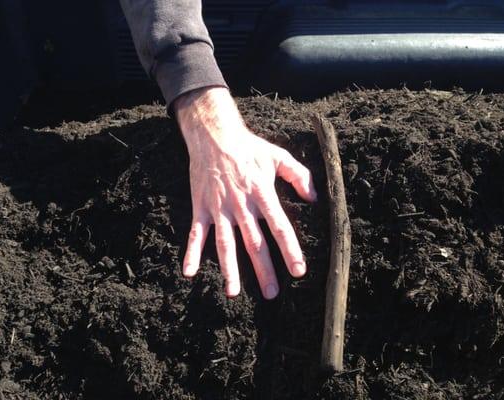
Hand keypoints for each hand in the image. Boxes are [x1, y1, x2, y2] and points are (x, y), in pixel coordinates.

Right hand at [174, 87, 316, 298]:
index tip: (298, 271)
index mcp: (262, 193)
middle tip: (271, 294)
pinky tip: (189, 273)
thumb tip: (313, 197)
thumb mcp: (278, 156)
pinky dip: (191, 253)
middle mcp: (241, 205)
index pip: (279, 227)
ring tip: (233, 292)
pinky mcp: (201, 207)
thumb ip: (299, 176)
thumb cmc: (249, 147)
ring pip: (225, 244)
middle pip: (254, 243)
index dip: (290, 250)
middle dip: (263, 270)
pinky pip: (195, 234)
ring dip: (229, 269)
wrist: (213, 135)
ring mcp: (219, 208)